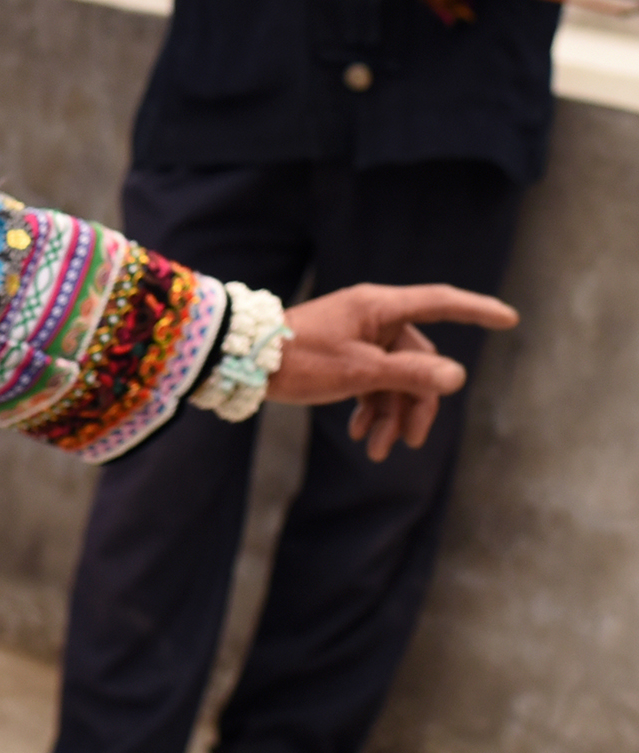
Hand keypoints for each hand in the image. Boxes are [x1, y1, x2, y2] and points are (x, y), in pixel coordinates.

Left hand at [265, 283, 517, 460]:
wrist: (242, 363)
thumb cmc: (299, 359)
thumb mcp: (358, 372)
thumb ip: (409, 374)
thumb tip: (455, 376)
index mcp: (379, 307)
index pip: (440, 302)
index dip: (476, 310)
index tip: (510, 318)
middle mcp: (372, 317)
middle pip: (418, 359)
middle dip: (416, 403)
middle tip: (409, 443)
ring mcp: (357, 337)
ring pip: (394, 377)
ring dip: (391, 415)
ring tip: (378, 451)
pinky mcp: (342, 356)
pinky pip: (371, 382)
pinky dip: (372, 409)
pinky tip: (364, 438)